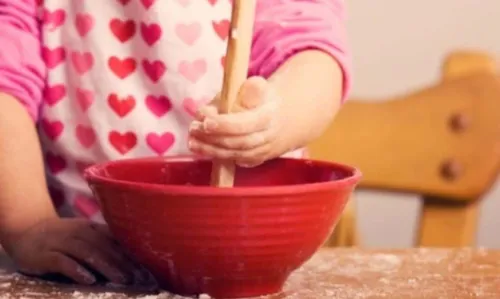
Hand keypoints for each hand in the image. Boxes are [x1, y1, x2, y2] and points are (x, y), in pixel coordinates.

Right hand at [4, 218, 147, 284]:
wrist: (27, 230)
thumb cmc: (63, 237)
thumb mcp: (85, 236)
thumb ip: (104, 245)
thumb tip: (132, 262)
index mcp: (92, 228)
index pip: (115, 240)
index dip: (131, 255)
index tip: (145, 269)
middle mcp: (79, 232)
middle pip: (105, 247)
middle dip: (123, 263)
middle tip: (138, 278)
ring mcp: (62, 242)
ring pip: (88, 253)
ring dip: (107, 266)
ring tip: (121, 279)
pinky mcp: (46, 254)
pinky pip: (63, 262)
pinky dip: (77, 270)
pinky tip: (89, 279)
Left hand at [188, 76, 286, 166]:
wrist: (283, 118)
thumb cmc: (261, 100)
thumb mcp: (256, 88)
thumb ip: (234, 94)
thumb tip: (217, 105)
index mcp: (268, 115)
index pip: (245, 124)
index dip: (224, 125)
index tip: (205, 120)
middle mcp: (268, 136)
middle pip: (239, 142)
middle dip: (213, 138)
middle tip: (193, 129)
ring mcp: (264, 150)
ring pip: (236, 154)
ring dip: (211, 149)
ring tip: (192, 141)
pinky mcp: (257, 159)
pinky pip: (237, 161)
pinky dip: (218, 156)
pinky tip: (202, 149)